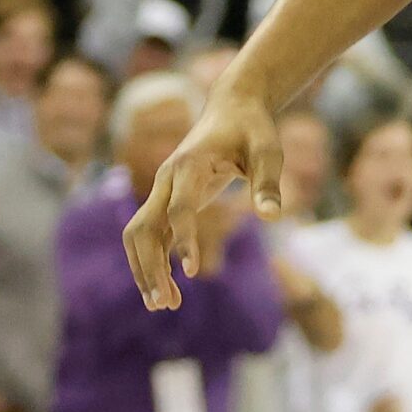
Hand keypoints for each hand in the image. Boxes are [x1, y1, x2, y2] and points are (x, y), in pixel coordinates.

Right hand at [125, 87, 285, 307]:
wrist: (233, 107)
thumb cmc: (253, 130)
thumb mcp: (268, 151)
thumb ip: (268, 183)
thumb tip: (272, 217)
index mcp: (190, 164)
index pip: (179, 207)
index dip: (184, 239)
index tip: (193, 271)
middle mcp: (166, 177)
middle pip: (144, 226)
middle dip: (150, 266)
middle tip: (166, 303)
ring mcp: (161, 189)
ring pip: (138, 234)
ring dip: (145, 269)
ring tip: (163, 304)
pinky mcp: (165, 199)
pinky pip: (149, 235)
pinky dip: (152, 261)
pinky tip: (167, 290)